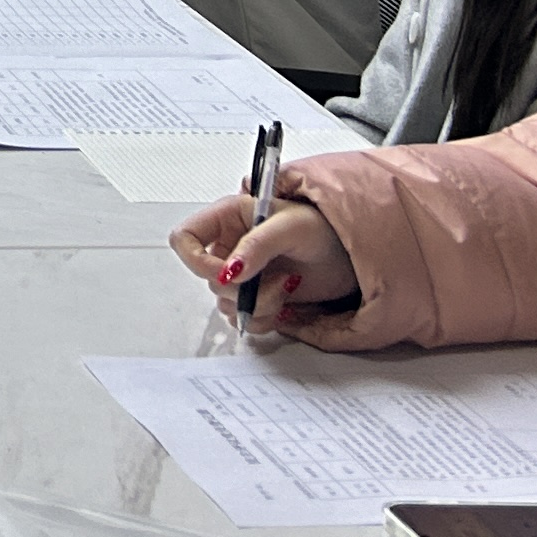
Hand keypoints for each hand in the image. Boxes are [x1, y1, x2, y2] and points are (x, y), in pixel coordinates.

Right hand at [170, 191, 357, 331]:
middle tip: (278, 281)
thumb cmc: (323, 227)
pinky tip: (286, 304)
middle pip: (208, 279)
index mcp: (227, 217)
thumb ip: (257, 245)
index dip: (197, 261)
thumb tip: (231, 269)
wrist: (350, 256)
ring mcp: (242, 274)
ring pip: (225, 303)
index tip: (228, 274)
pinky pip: (242, 318)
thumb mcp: (291, 227)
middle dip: (244, 289)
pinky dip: (263, 319)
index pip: (185, 238)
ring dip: (257, 305)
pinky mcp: (256, 297)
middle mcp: (229, 246)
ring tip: (287, 288)